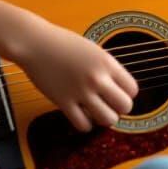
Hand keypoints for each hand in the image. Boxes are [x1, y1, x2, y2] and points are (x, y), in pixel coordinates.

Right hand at [16, 18, 138, 131]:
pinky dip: (85, 124)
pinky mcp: (63, 102)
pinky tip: (81, 115)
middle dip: (119, 108)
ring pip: (108, 119)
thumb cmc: (63, 44)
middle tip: (109, 104)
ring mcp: (80, 91)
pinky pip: (83, 125)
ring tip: (96, 111)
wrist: (35, 43)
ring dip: (104, 118)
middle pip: (125, 106)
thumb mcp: (94, 51)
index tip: (117, 93)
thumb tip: (120, 90)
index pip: (132, 90)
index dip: (127, 94)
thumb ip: (108, 69)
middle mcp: (97, 78)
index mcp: (107, 63)